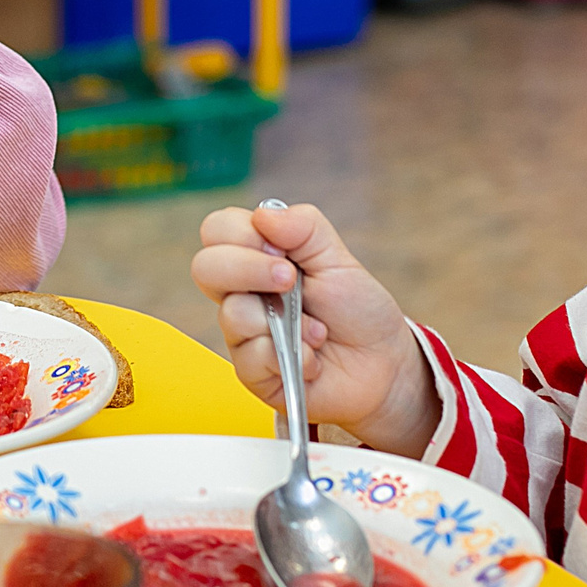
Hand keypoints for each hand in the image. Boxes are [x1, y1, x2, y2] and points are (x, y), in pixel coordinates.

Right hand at [191, 203, 440, 456]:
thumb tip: (262, 214)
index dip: (242, 234)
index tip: (283, 251)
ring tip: (318, 331)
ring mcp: (244, 333)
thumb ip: (304, 227)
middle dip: (251, 269)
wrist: (382, 363)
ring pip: (232, 314)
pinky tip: (313, 358)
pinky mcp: (253, 371)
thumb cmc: (356, 310)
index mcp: (256, 258)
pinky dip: (296, 356)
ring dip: (288, 322)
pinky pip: (254, 357)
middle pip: (205, 267)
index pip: (217, 231)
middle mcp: (241, 293)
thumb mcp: (338, 259)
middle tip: (290, 280)